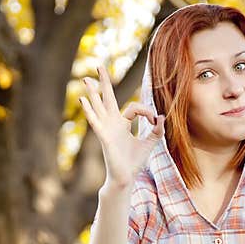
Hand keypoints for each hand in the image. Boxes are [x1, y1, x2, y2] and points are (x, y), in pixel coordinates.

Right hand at [79, 64, 164, 188]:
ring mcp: (106, 129)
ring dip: (92, 93)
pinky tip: (83, 101)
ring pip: (99, 106)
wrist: (126, 178)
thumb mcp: (149, 143)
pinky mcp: (104, 137)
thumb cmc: (134, 162)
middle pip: (108, 98)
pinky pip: (95, 122)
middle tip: (99, 65)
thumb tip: (161, 116)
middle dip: (104, 82)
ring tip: (86, 79)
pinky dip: (89, 111)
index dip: (147, 111)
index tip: (155, 121)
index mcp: (122, 124)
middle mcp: (112, 123)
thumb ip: (157, 130)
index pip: (134, 108)